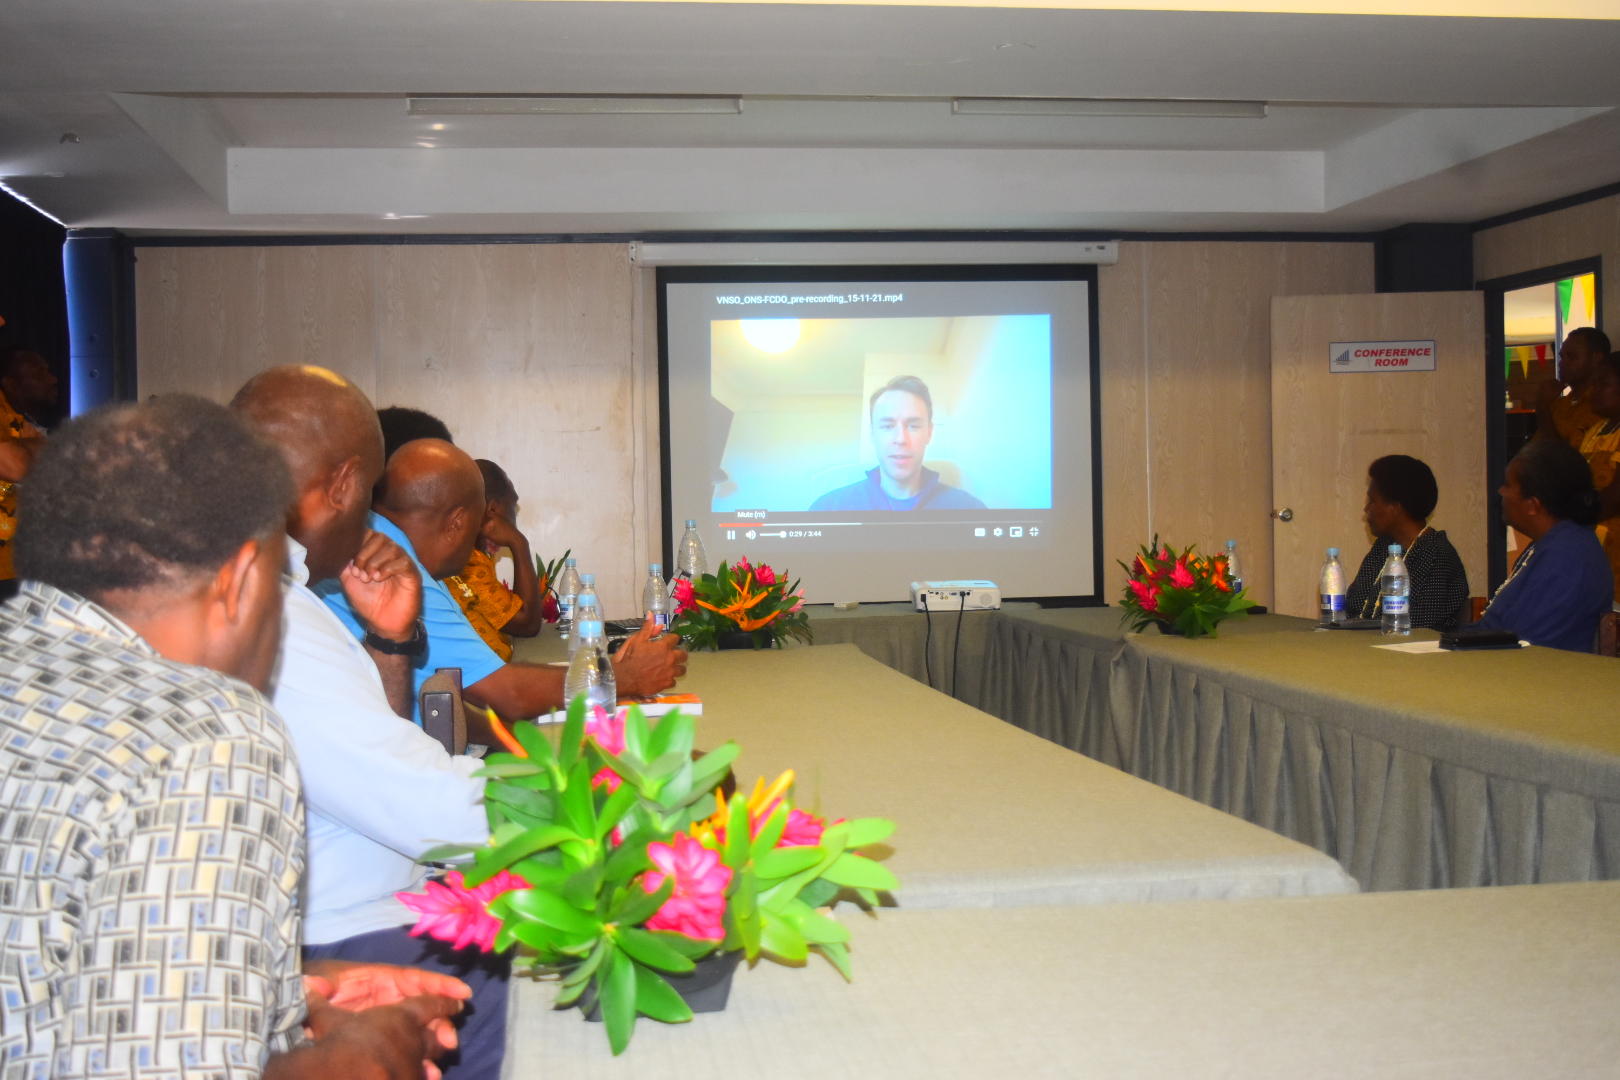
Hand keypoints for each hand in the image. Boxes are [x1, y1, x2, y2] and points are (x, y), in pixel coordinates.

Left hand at [304, 962, 467, 1065]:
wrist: (301, 1007)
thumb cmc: (313, 988)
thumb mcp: (317, 983)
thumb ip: (318, 986)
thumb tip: (312, 983)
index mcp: (379, 980)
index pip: (414, 980)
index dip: (440, 986)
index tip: (463, 994)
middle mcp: (389, 999)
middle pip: (423, 1009)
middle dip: (441, 1024)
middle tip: (449, 1042)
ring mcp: (387, 1020)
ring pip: (418, 1032)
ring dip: (432, 1047)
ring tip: (436, 1066)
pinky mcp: (383, 1039)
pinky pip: (405, 1049)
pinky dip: (417, 1062)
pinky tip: (425, 1075)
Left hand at [342, 531, 422, 641]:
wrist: (382, 623)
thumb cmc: (368, 601)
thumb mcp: (349, 580)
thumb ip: (344, 563)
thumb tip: (340, 549)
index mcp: (376, 552)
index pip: (368, 533)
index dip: (357, 545)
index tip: (350, 565)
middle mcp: (391, 554)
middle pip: (379, 537)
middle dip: (365, 554)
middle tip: (359, 574)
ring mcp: (403, 562)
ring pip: (391, 547)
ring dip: (375, 562)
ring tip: (369, 578)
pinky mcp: (413, 574)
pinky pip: (403, 562)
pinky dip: (388, 569)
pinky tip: (379, 579)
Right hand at [479, 509, 527, 553]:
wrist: (517, 541)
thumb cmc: (502, 536)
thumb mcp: (488, 533)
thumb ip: (480, 530)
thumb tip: (475, 528)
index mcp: (493, 518)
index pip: (483, 523)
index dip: (480, 532)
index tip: (480, 539)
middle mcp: (498, 520)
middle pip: (489, 531)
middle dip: (488, 542)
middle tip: (488, 550)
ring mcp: (503, 525)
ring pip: (494, 535)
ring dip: (492, 544)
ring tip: (493, 552)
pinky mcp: (506, 531)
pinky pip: (499, 536)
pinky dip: (497, 542)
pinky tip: (497, 549)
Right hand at [613, 613, 687, 697]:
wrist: (622, 680)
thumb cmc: (627, 659)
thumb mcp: (635, 641)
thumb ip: (646, 629)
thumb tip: (652, 614)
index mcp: (663, 646)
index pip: (675, 638)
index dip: (672, 639)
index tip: (669, 641)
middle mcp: (670, 659)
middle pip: (684, 655)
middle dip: (678, 654)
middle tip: (670, 656)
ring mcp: (669, 673)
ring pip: (682, 669)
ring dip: (677, 668)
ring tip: (669, 668)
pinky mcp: (666, 684)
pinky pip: (674, 681)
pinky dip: (669, 680)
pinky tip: (662, 678)